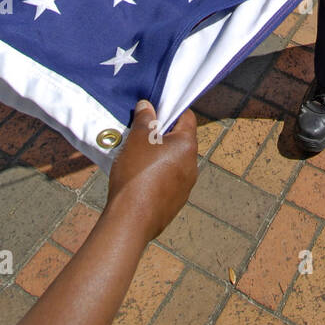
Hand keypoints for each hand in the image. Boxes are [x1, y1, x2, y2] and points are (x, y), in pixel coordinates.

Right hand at [105, 102, 196, 244]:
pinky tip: (138, 181)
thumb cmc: (136, 173)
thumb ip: (145, 120)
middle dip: (161, 136)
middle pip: (179, 141)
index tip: (154, 112)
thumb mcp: (137, 139)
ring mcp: (185, 187)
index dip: (171, 111)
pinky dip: (156, 178)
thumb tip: (147, 106)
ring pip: (173, 163)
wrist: (131, 219)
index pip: (186, 118)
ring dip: (158, 158)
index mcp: (188, 146)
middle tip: (140, 135)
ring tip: (136, 159)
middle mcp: (192, 165)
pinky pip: (168, 183)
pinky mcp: (175, 203)